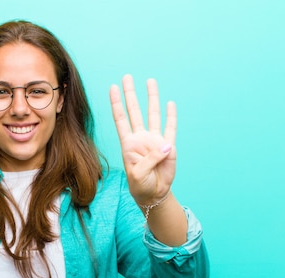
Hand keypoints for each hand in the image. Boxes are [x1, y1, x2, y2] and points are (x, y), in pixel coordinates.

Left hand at [109, 75, 176, 205]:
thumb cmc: (140, 184)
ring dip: (152, 98)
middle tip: (127, 77)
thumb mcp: (138, 174)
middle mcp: (140, 138)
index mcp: (128, 143)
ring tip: (150, 81)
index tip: (112, 88)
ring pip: (153, 114)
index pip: (120, 119)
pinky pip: (170, 128)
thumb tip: (166, 146)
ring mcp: (154, 140)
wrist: (153, 193)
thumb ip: (150, 159)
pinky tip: (170, 103)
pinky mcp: (168, 147)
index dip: (116, 104)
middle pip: (134, 111)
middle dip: (130, 94)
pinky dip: (171, 116)